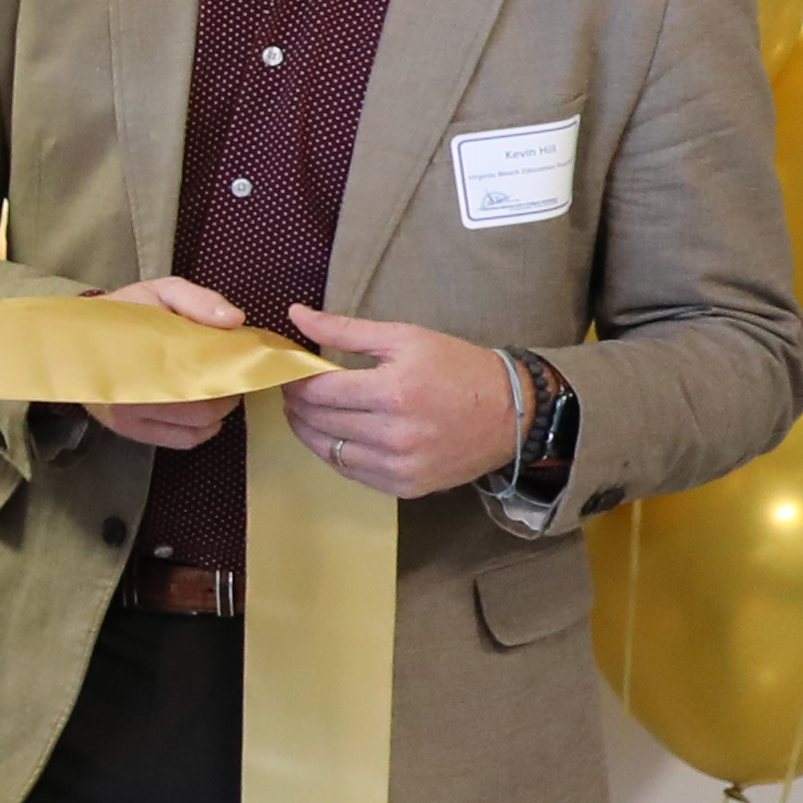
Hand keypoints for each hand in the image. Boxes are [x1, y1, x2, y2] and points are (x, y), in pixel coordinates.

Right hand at [85, 274, 261, 451]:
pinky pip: (180, 440)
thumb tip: (236, 320)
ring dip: (218, 413)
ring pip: (196, 427)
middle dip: (229, 393)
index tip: (244, 360)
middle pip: (205, 407)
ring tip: (218, 392)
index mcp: (146, 352)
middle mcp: (136, 392)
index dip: (233, 370)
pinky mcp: (128, 430)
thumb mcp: (161, 292)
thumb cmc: (124, 312)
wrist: (74, 336)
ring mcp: (130, 415)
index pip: (205, 372)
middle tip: (231, 375)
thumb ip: (198, 300)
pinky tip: (205, 416)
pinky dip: (202, 431)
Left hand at [286, 307, 533, 497]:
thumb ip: (345, 329)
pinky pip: (353, 473)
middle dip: (298, 404)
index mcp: (394, 392)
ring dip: (310, 431)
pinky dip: (336, 454)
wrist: (513, 412)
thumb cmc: (458, 368)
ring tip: (306, 413)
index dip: (295, 381)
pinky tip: (335, 436)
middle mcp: (395, 435)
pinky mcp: (407, 487)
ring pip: (329, 452)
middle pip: (319, 422)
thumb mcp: (405, 337)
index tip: (290, 373)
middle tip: (294, 391)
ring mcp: (401, 466)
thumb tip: (295, 315)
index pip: (319, 391)